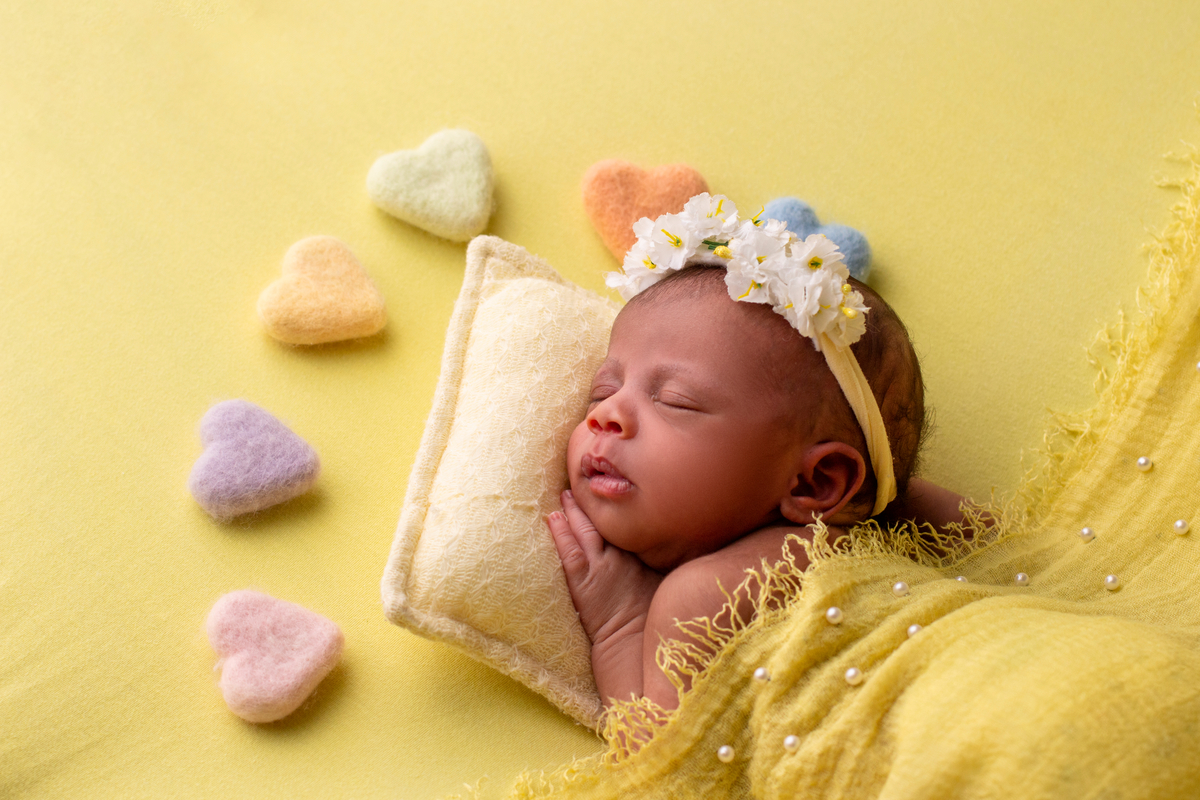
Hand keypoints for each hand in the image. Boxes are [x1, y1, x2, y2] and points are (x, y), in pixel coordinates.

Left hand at [548, 490, 662, 648]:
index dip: (620, 502)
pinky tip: (552, 518)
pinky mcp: (582, 580)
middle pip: (604, 519)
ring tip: (565, 495)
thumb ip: (665, 557)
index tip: (611, 485)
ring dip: (573, 511)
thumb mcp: (669, 580)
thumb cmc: (656, 614)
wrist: (636, 642)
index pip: (628, 520)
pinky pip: (568, 550)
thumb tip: (677, 540)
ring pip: (584, 530)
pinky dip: (560, 533)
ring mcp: (600, 565)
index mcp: (644, 551)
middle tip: (583, 480)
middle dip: (593, 500)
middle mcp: (622, 553)